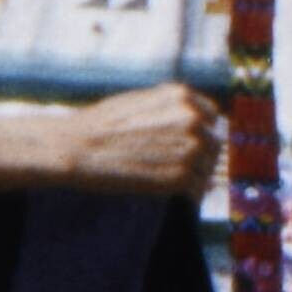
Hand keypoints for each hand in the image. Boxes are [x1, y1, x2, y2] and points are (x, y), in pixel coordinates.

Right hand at [66, 84, 221, 201]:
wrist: (78, 148)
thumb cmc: (102, 124)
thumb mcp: (141, 102)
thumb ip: (171, 109)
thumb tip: (196, 124)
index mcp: (183, 97)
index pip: (212, 117)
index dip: (202, 131)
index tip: (190, 143)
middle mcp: (193, 120)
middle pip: (213, 144)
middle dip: (200, 156)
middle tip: (178, 167)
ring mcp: (190, 149)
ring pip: (208, 169)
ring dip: (195, 176)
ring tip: (171, 180)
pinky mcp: (180, 178)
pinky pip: (197, 190)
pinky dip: (189, 194)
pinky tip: (172, 193)